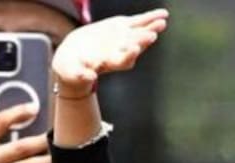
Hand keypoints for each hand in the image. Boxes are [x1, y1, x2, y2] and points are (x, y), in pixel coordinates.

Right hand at [52, 9, 168, 96]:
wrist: (73, 56)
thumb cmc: (72, 67)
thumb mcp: (73, 72)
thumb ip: (81, 74)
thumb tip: (90, 77)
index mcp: (110, 63)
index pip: (123, 61)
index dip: (129, 55)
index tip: (134, 49)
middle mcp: (121, 51)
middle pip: (134, 46)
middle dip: (143, 40)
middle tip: (153, 34)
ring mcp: (124, 39)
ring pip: (140, 32)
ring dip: (152, 27)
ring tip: (163, 20)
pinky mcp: (122, 27)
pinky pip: (138, 22)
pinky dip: (150, 17)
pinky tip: (163, 14)